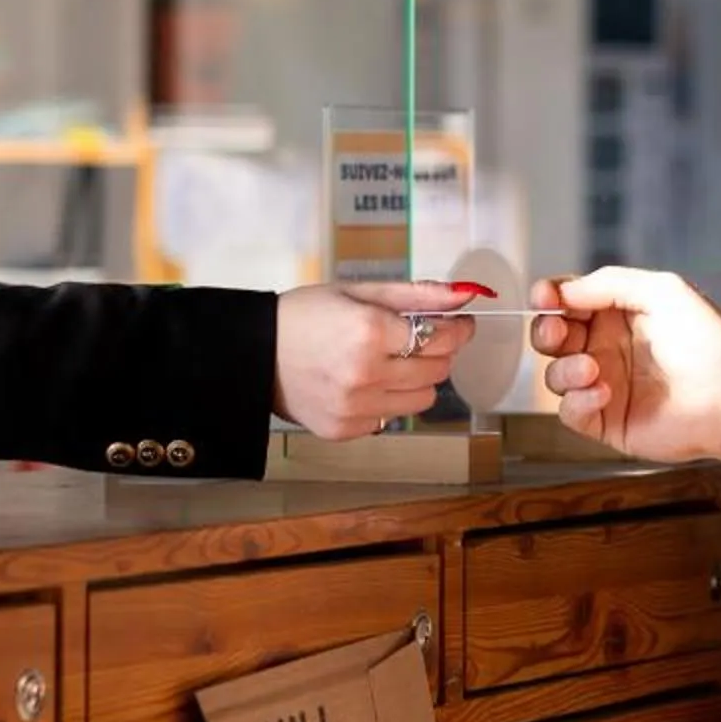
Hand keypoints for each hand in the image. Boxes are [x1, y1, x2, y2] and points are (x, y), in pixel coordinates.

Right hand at [273, 281, 481, 439]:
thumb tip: (466, 294)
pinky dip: (387, 401)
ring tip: (390, 362)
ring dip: (417, 379)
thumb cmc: (305, 315)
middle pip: (438, 370)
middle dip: (438, 352)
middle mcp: (366, 375)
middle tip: (418, 339)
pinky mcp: (346, 430)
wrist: (253, 352)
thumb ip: (417, 294)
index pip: (443, 337)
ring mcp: (356, 408)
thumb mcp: (359, 292)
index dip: (458, 329)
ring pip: (422, 400)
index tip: (459, 323)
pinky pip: (391, 419)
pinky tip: (363, 383)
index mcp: (370, 332)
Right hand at [526, 267, 720, 462]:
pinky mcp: (607, 421)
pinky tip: (603, 392)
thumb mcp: (661, 290)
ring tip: (592, 368)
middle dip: (546, 331)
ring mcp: (604, 385)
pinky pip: (570, 411)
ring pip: (555, 375)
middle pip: (552, 338)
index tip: (546, 296)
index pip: (568, 302)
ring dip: (564, 369)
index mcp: (617, 316)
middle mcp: (607, 349)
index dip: (550, 297)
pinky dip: (577, 400)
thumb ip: (609, 283)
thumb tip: (565, 291)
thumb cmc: (708, 341)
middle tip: (558, 331)